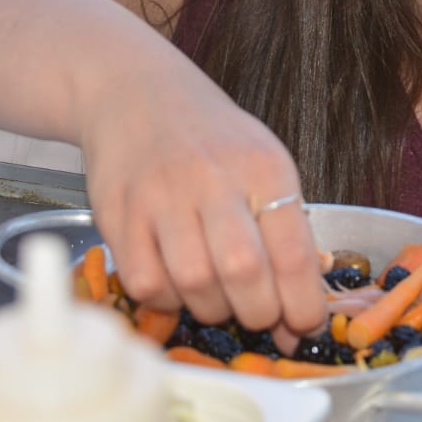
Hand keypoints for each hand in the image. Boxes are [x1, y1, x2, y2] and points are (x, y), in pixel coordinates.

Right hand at [78, 64, 327, 335]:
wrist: (137, 94)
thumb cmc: (212, 140)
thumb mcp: (263, 167)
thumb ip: (286, 239)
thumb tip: (298, 324)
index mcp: (262, 167)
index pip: (294, 253)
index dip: (303, 306)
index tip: (303, 326)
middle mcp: (212, 178)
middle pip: (243, 273)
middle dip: (258, 314)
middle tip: (256, 313)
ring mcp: (160, 195)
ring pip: (194, 284)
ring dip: (212, 309)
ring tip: (217, 295)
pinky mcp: (118, 212)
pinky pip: (145, 283)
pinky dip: (166, 299)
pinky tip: (175, 281)